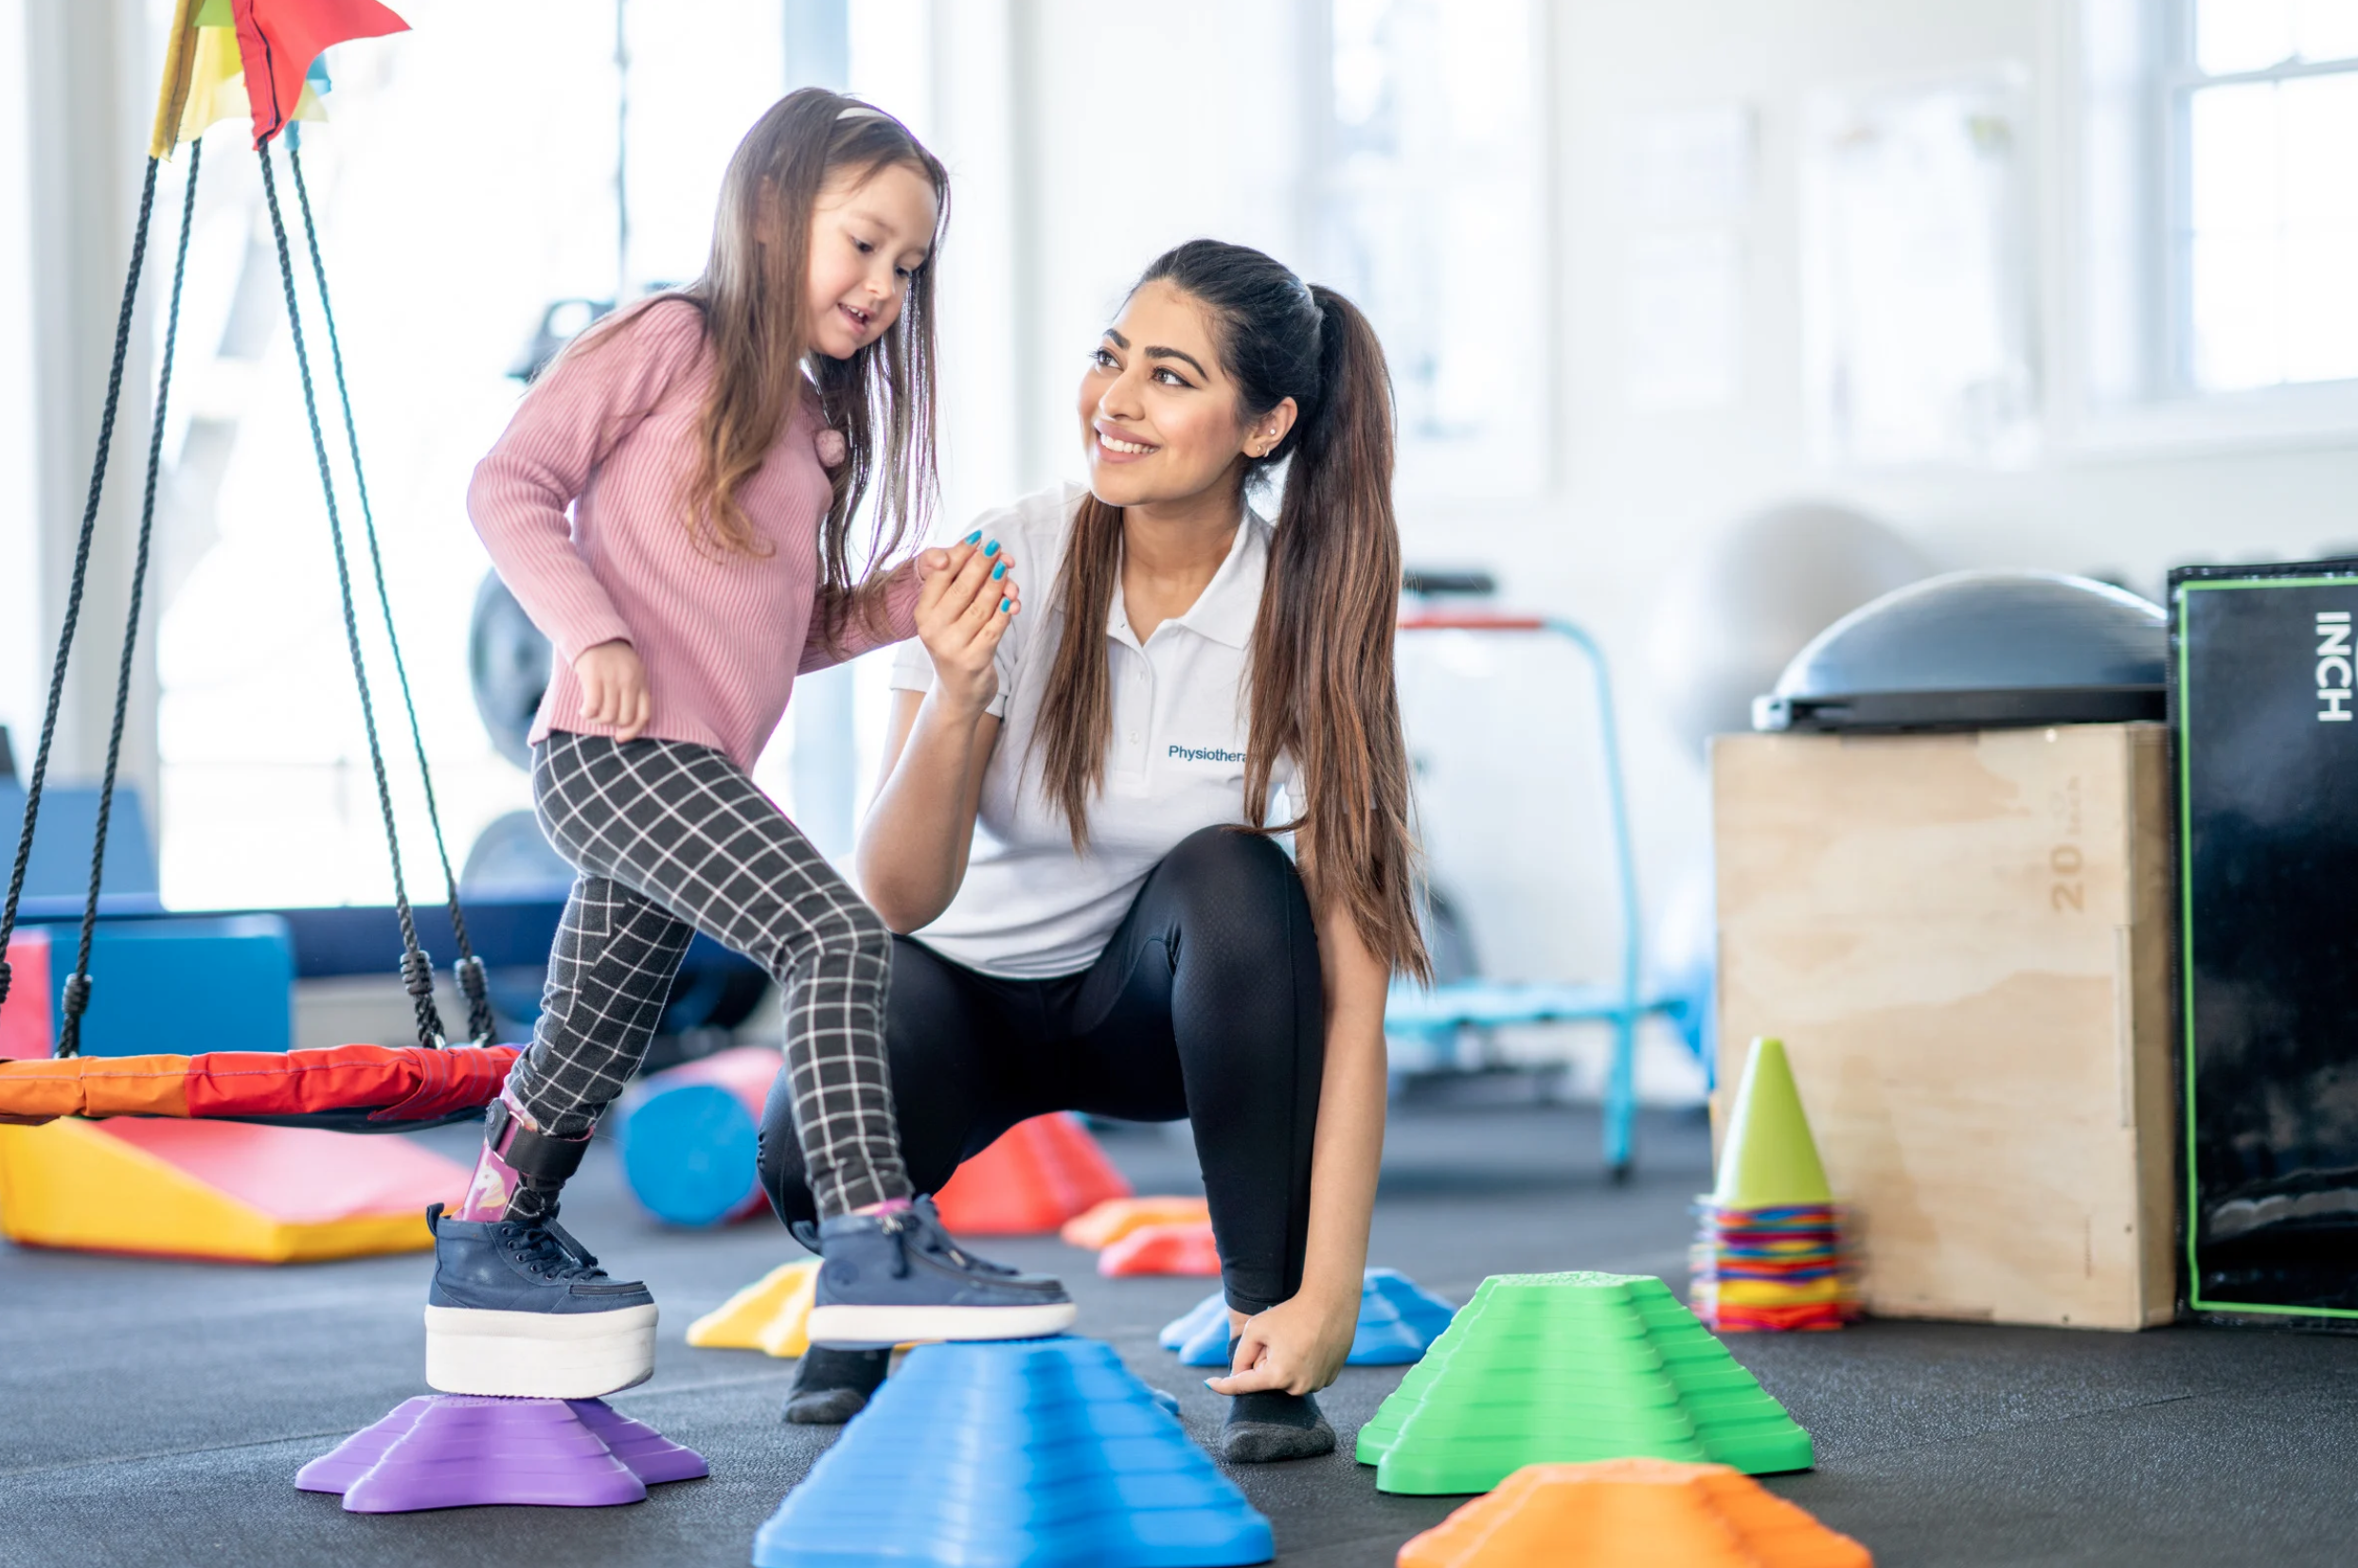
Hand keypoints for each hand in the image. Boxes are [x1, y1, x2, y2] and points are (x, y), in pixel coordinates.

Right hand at [574, 639, 650, 740]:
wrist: (592, 632)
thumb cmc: (610, 655)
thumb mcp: (629, 670)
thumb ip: (631, 690)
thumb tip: (623, 721)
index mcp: (641, 680)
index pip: (644, 714)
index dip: (633, 731)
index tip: (620, 737)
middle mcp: (629, 680)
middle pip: (625, 717)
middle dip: (611, 724)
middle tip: (600, 718)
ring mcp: (612, 678)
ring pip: (608, 715)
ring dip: (597, 720)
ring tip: (590, 713)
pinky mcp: (594, 676)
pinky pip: (593, 706)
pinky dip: (587, 713)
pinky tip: (583, 710)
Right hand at [914, 532, 1019, 715]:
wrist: (957, 692)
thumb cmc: (955, 643)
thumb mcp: (947, 616)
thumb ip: (959, 585)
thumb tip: (986, 553)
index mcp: (922, 613)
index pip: (940, 575)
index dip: (960, 554)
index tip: (978, 538)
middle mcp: (932, 629)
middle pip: (962, 588)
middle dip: (983, 564)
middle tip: (998, 548)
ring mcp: (952, 647)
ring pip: (982, 607)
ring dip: (999, 586)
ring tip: (1009, 571)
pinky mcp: (974, 660)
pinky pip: (995, 628)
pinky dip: (1006, 612)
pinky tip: (1013, 601)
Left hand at [1206, 1290, 1355, 1397]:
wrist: (1331, 1302)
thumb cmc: (1290, 1313)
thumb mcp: (1256, 1329)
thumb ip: (1241, 1354)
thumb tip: (1238, 1374)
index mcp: (1278, 1376)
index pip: (1243, 1385)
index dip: (1223, 1385)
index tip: (1209, 1383)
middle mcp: (1299, 1387)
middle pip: (1268, 1380)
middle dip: (1265, 1362)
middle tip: (1276, 1338)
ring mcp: (1317, 1384)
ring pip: (1287, 1378)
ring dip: (1284, 1364)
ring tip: (1295, 1338)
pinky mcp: (1330, 1378)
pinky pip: (1305, 1376)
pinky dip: (1301, 1364)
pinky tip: (1308, 1343)